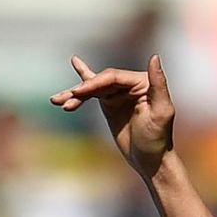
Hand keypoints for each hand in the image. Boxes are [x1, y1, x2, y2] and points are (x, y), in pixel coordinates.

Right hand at [50, 54, 174, 179]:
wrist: (149, 159)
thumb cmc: (158, 138)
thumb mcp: (161, 111)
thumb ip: (158, 83)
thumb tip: (154, 57)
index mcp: (143, 82)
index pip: (113, 77)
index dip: (93, 83)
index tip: (77, 93)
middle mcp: (131, 84)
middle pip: (100, 81)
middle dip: (81, 90)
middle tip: (65, 100)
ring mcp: (119, 93)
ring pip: (93, 88)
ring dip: (74, 93)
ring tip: (56, 100)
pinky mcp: (110, 104)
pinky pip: (93, 92)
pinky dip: (81, 85)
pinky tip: (74, 64)